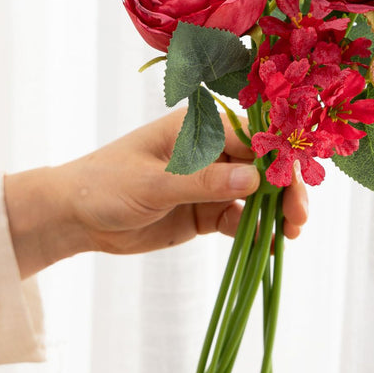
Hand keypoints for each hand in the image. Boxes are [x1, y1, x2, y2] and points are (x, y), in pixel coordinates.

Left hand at [4, 110, 308, 278]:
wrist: (75, 217)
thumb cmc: (106, 184)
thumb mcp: (154, 183)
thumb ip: (205, 181)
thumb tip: (256, 178)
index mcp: (200, 127)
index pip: (253, 137)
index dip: (279, 159)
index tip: (295, 186)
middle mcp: (211, 150)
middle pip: (262, 165)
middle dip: (285, 188)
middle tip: (298, 219)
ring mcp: (210, 181)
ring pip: (256, 194)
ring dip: (275, 211)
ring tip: (291, 234)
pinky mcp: (205, 210)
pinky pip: (238, 219)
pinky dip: (255, 231)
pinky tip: (268, 245)